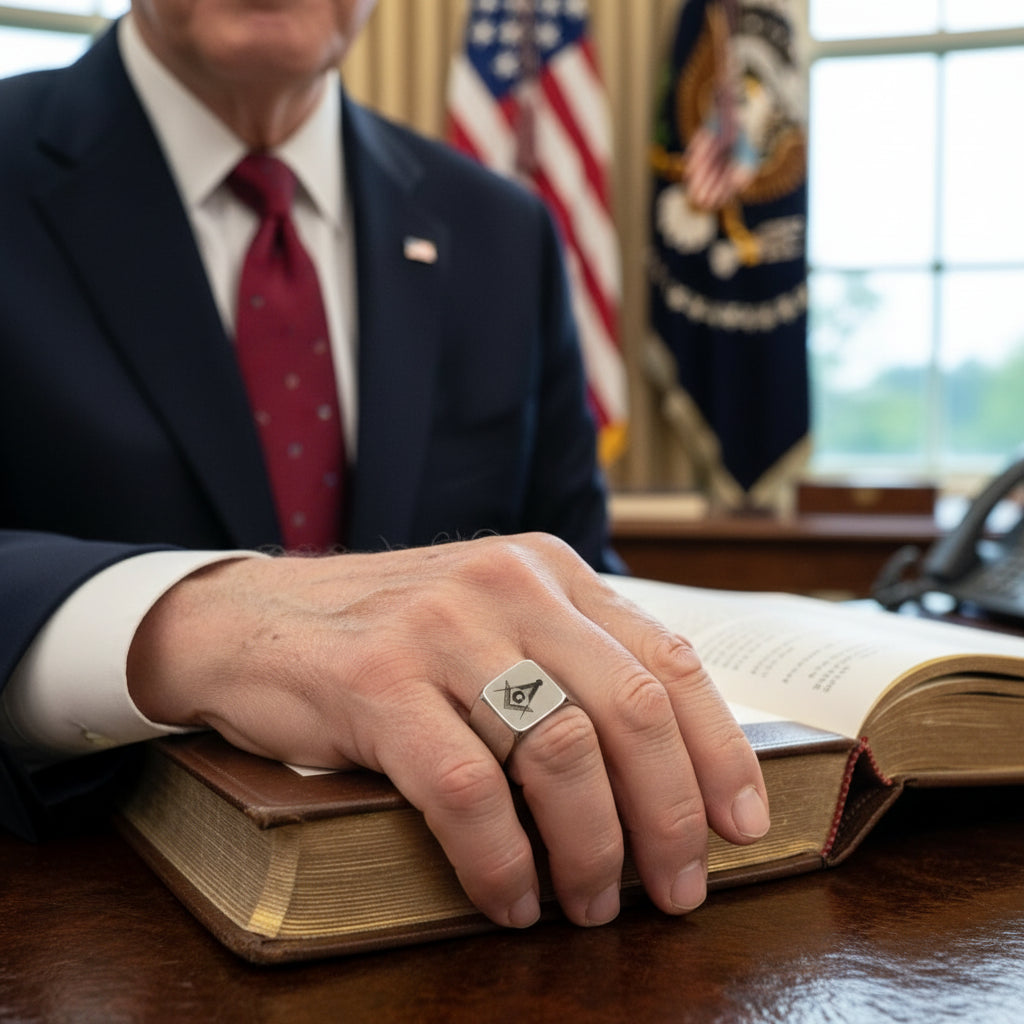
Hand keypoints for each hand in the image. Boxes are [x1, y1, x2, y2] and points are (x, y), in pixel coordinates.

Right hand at [127, 533, 768, 928]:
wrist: (251, 619)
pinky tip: (511, 898)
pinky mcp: (376, 682)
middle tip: (676, 890)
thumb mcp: (491, 621)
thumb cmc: (387, 636)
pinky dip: (501, 860)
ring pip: (559, 754)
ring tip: (590, 906)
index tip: (742, 825)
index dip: (718, 750)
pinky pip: (467, 791)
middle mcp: (507, 588)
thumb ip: (567, 663)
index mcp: (549, 572)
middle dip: (670, 817)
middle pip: (630, 711)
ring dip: (591, 851)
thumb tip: (662, 769)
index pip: (667, 659)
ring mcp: (441, 630)